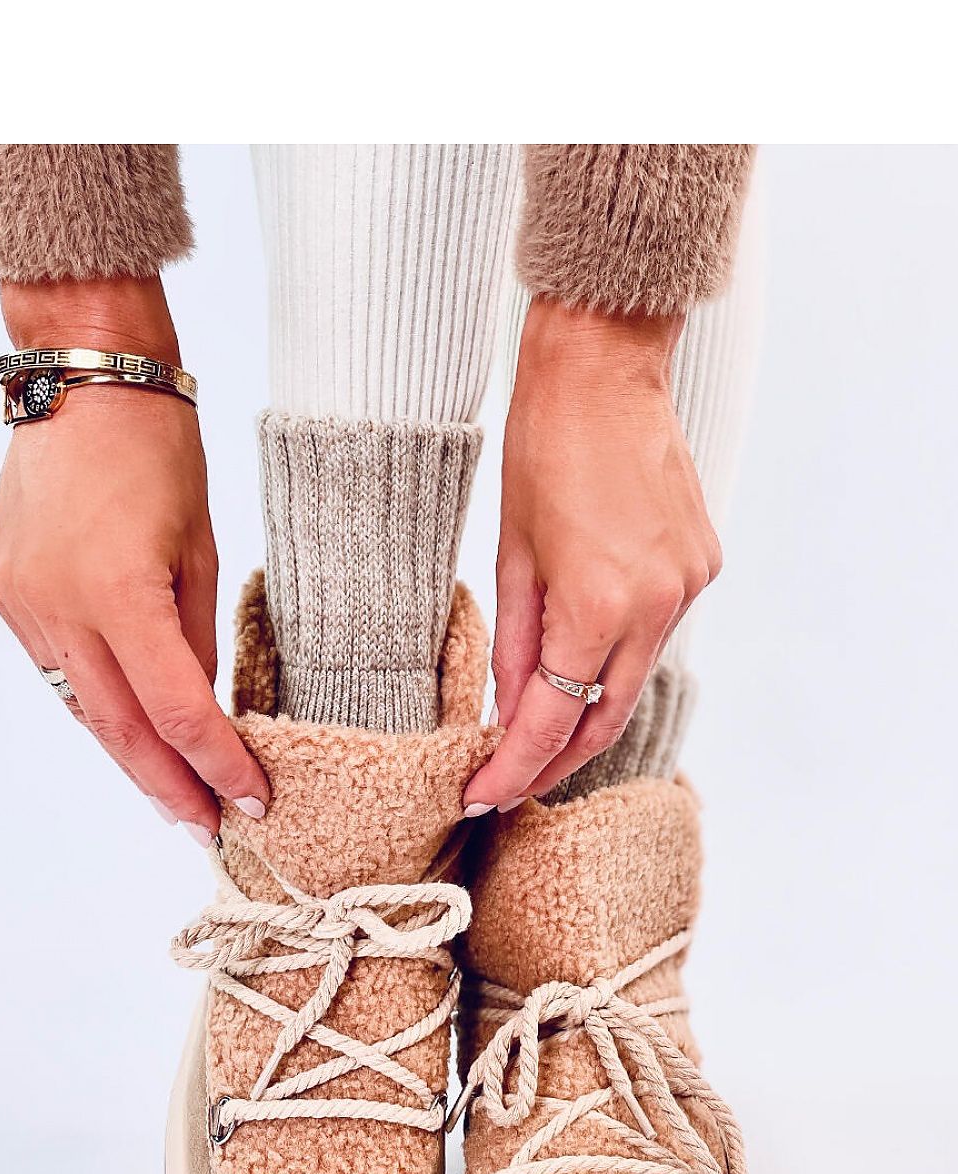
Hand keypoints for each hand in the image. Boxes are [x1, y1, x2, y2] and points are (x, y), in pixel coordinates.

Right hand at [0, 277, 269, 842]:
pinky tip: (129, 732)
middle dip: (169, 786)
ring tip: (174, 793)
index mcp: (119, 591)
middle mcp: (58, 606)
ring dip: (131, 754)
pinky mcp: (4, 593)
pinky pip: (57, 670)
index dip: (217, 765)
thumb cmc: (158, 451)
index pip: (178, 709)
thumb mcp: (201, 549)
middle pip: (121, 729)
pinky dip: (97, 704)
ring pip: (83, 707)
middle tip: (207, 828)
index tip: (250, 802)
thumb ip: (198, 639)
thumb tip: (202, 711)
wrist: (84, 382)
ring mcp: (21, 603)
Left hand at [463, 299, 720, 813]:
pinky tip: (585, 655)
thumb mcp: (512, 554)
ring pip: (633, 677)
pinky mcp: (702, 565)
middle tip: (510, 783)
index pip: (553, 718)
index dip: (515, 767)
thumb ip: (517, 645)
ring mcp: (688, 586)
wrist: (606, 368)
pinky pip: (655, 633)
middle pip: (605, 716)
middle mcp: (656, 605)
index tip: (481, 795)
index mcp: (597, 603)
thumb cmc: (544, 447)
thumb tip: (513, 712)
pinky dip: (616, 655)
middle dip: (556, 759)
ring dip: (587, 708)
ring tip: (538, 727)